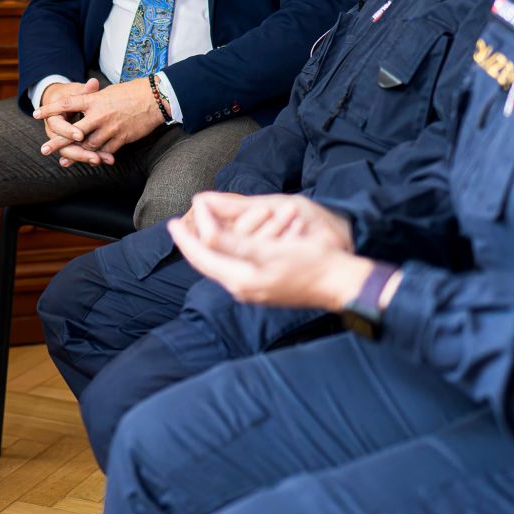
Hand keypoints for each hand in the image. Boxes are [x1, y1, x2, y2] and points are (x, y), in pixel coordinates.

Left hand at [37, 78, 162, 155]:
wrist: (154, 98)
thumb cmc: (131, 92)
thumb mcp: (108, 92)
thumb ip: (93, 100)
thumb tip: (81, 104)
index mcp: (94, 100)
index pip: (67, 104)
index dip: (50, 109)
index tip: (36, 114)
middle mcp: (99, 115)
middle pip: (74, 131)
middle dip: (58, 142)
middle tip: (44, 149)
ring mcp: (110, 128)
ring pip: (89, 145)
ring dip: (77, 154)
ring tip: (64, 160)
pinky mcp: (121, 138)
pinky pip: (106, 150)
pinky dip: (98, 156)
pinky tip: (91, 161)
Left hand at [166, 192, 365, 309]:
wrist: (341, 283)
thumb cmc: (310, 263)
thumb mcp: (268, 250)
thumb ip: (233, 243)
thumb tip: (204, 233)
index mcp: (241, 280)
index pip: (202, 258)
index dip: (185, 239)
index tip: (172, 222)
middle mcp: (243, 289)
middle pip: (208, 264)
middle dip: (193, 243)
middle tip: (179, 226)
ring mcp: (254, 291)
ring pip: (220, 266)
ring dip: (210, 246)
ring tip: (198, 230)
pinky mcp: (264, 288)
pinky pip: (235, 268)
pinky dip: (226, 252)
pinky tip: (226, 243)